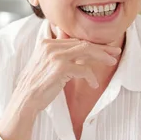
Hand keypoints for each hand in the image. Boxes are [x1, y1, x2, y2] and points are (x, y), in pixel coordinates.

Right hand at [0, 28, 120, 139]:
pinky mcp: (60, 67)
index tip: (105, 49)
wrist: (25, 99)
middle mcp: (50, 46)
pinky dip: (91, 77)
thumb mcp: (45, 64)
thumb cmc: (36, 85)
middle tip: (115, 52)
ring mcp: (55, 55)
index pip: (74, 40)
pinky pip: (84, 69)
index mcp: (46, 43)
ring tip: (112, 62)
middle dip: (101, 48)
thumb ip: (58, 55)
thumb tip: (78, 51)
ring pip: (86, 51)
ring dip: (101, 57)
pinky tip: (94, 84)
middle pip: (82, 43)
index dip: (92, 44)